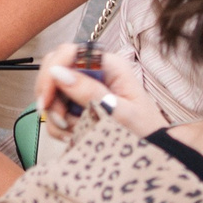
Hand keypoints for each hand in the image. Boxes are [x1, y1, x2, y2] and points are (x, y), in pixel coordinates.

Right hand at [36, 43, 161, 138]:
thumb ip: (90, 92)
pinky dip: (59, 126)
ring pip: (52, 92)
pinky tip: (74, 135)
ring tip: (75, 132)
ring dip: (56, 116)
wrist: (155, 150)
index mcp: (110, 66)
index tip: (47, 98)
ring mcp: (85, 88)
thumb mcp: (120, 113)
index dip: (52, 71)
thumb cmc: (146, 130)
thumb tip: (58, 73)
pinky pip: (56, 110)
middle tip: (60, 120)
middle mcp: (94, 72)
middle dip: (51, 96)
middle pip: (55, 69)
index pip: (70, 52)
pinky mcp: (79, 104)